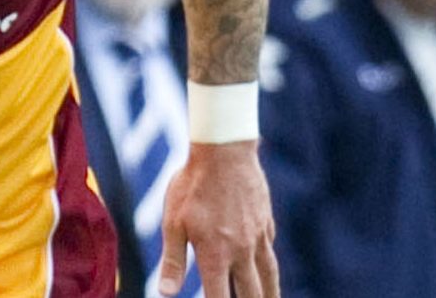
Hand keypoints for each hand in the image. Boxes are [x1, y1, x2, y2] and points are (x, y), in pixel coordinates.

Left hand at [159, 140, 278, 297]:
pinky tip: (266, 270)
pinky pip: (269, 252)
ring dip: (269, 295)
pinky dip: (269, 267)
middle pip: (251, 293)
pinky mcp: (266, 223)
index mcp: (215, 255)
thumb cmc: (191, 185)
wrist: (224, 152)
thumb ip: (173, 260)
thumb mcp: (173, 222)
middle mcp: (241, 251)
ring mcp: (257, 237)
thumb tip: (165, 293)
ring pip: (269, 276)